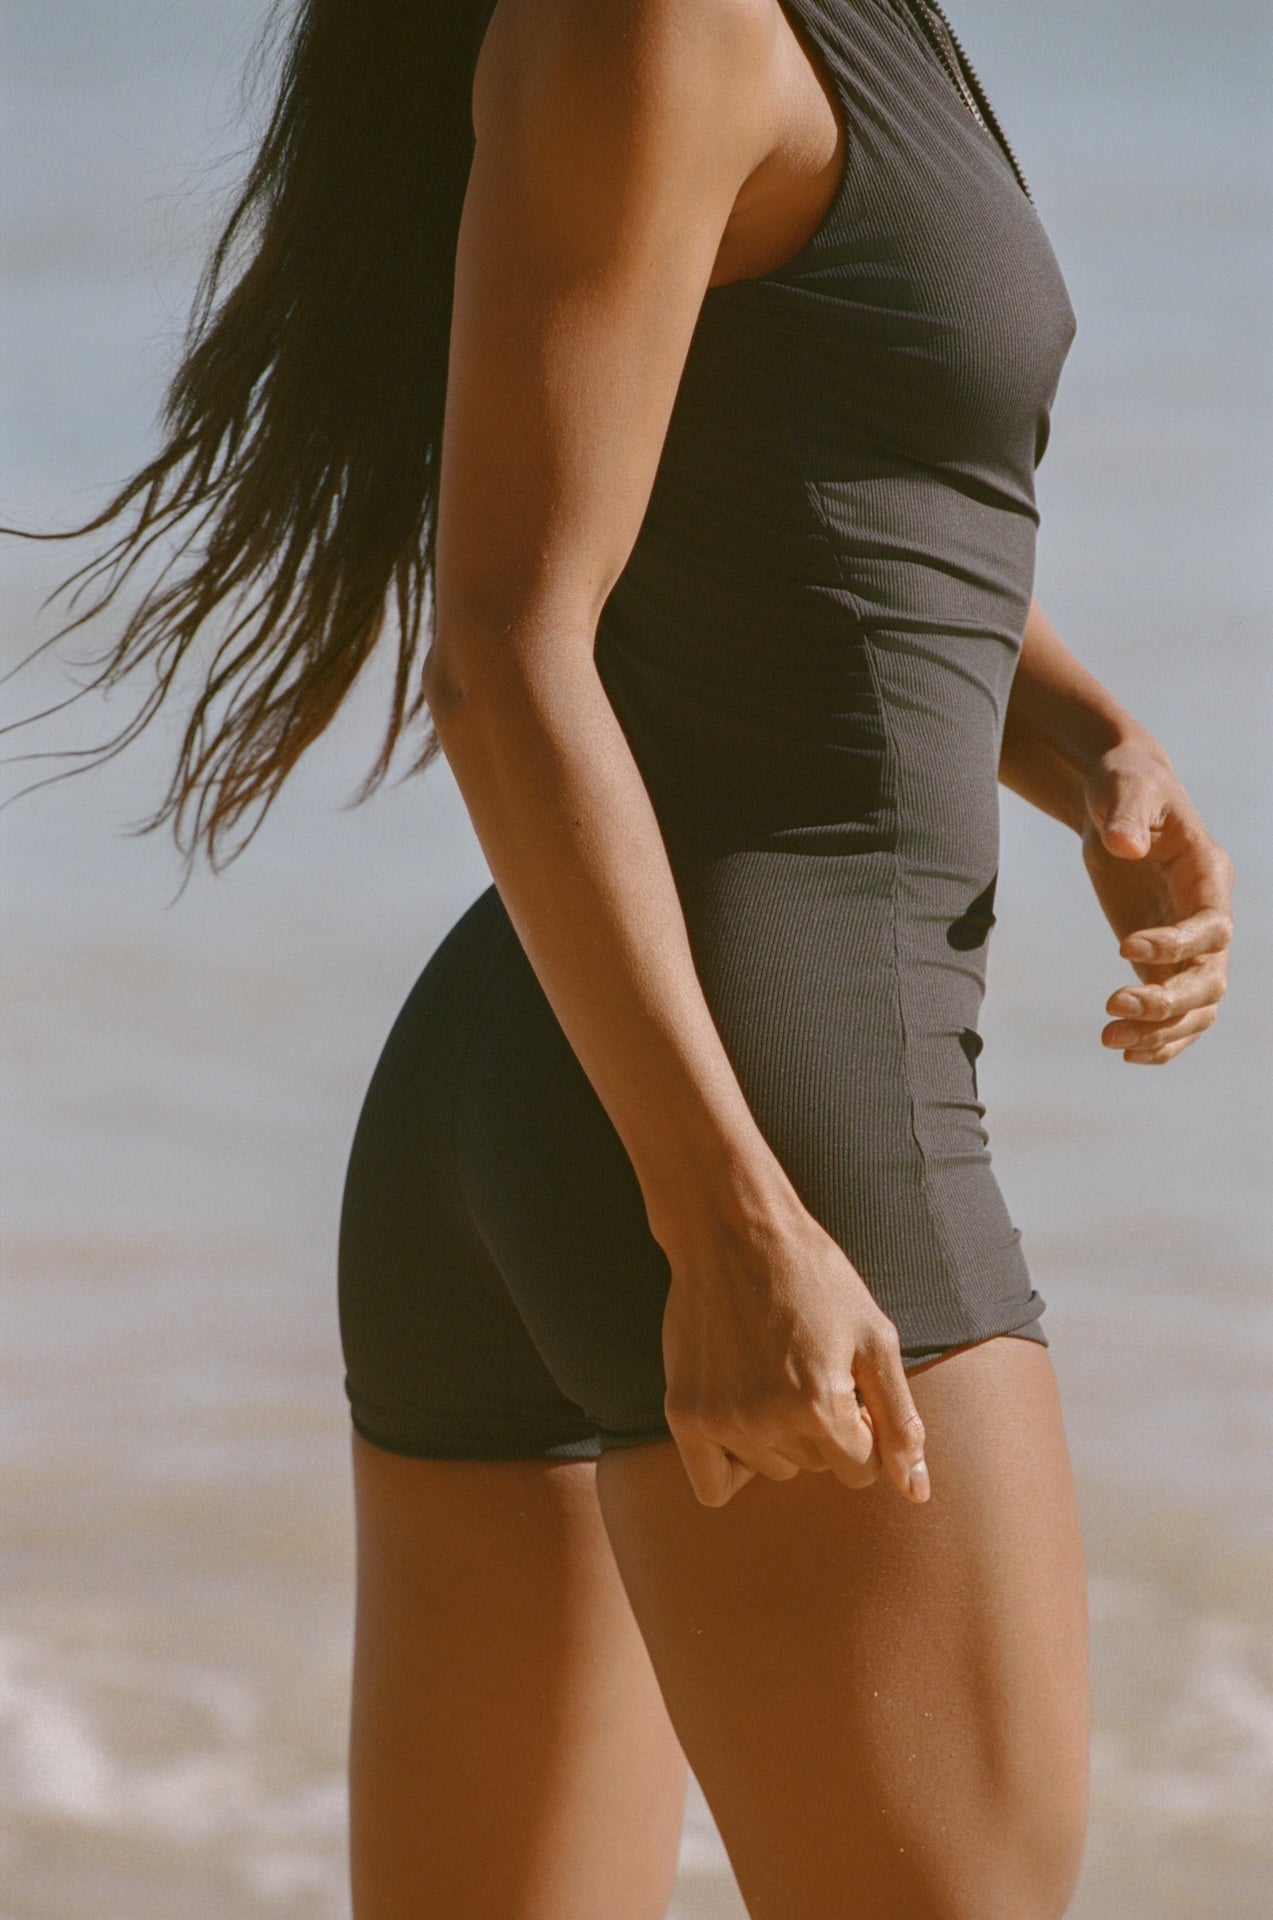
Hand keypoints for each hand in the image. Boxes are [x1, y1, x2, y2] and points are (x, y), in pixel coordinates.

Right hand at [660, 1192, 929, 1508]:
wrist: (732, 1231)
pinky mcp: (683, 1414)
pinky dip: (734, 1465)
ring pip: (772, 1469)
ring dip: (780, 1438)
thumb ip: (900, 1421)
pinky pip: (714, 1485)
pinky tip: (742, 1415)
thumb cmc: (814, 1278)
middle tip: (806, 1366)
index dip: (862, 1428)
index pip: (861, 1470)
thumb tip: (917, 1493)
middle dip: (823, 1428)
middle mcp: (767, 1422)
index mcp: (820, 1405)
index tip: (845, 1383)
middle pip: (817, 1468)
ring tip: (772, 1372)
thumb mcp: (874, 1339)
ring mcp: (719, 1420)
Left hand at [1082, 743, 1233, 1063]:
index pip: (1212, 925)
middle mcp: (1209, 913)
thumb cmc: (1124, 783)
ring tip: (1109, 1039)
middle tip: (1112, 1006)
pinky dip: (1161, 1037)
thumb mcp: (1124, 786)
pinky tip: (1127, 1051)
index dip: (1177, 944)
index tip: (1124, 948)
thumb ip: (1126, 813)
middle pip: (1211, 976)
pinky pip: (1176, 1010)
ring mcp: (1189, 941)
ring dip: (1162, 1030)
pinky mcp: (1164, 958)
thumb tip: (1123, 845)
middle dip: (1168, 1001)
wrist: (1117, 798)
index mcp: (1208, 873)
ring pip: (1198, 1003)